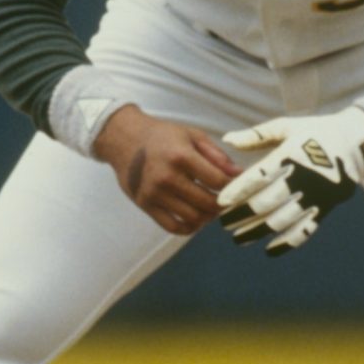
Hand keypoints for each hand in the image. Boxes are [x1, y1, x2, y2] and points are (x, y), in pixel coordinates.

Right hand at [94, 106, 242, 235]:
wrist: (124, 139)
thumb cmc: (162, 136)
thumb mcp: (192, 135)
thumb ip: (217, 155)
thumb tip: (239, 174)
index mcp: (181, 156)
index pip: (218, 181)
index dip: (233, 186)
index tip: (238, 186)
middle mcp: (166, 177)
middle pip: (207, 203)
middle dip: (222, 204)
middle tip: (227, 200)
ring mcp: (154, 194)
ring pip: (193, 218)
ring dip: (207, 217)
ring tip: (211, 208)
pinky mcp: (145, 205)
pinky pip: (173, 227)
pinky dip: (189, 228)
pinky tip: (196, 219)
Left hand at [215, 107, 363, 255]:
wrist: (357, 142)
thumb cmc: (315, 131)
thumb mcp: (286, 126)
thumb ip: (256, 135)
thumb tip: (227, 139)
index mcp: (290, 155)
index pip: (259, 176)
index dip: (238, 190)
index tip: (221, 202)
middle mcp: (303, 177)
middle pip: (267, 202)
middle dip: (242, 215)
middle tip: (224, 224)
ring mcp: (315, 196)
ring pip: (283, 220)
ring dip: (258, 232)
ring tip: (239, 239)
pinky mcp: (326, 207)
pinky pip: (305, 230)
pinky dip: (287, 243)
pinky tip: (270, 250)